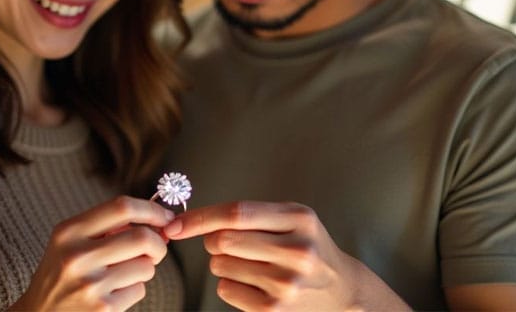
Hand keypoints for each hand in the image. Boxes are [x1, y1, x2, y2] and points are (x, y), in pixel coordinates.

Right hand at [10, 195, 174, 311]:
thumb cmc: (60, 275)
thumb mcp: (69, 241)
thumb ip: (105, 226)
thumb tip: (153, 219)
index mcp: (69, 231)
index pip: (122, 207)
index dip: (151, 210)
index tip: (165, 217)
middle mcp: (77, 256)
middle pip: (142, 238)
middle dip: (158, 244)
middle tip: (156, 249)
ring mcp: (91, 285)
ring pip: (146, 266)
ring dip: (144, 269)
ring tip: (123, 273)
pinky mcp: (103, 309)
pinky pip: (139, 290)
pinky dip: (134, 289)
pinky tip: (114, 292)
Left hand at [164, 201, 408, 310]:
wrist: (341, 290)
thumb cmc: (305, 245)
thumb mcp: (291, 218)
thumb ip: (249, 214)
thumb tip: (188, 221)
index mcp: (299, 218)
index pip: (236, 213)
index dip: (200, 217)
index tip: (175, 224)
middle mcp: (296, 250)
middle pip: (223, 240)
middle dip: (214, 240)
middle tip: (228, 242)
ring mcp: (286, 283)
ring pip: (220, 265)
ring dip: (222, 262)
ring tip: (249, 263)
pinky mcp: (275, 309)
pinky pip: (225, 290)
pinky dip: (229, 284)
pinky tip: (253, 282)